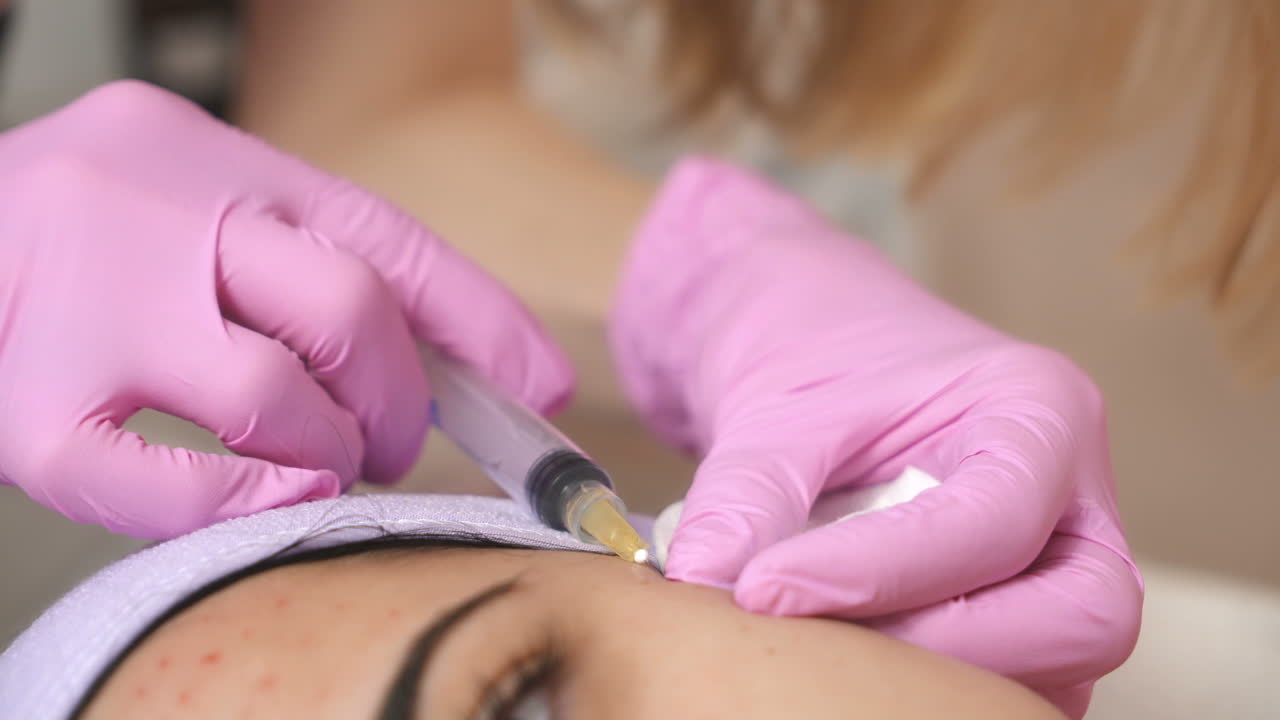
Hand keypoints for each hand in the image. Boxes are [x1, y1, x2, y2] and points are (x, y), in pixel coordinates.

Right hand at [0, 81, 570, 538]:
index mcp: (209, 160)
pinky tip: (265, 490)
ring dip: (323, 449)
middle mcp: (151, 212)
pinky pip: (159, 483)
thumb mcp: (205, 219)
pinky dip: (237, 501)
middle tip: (387, 439)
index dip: (480, 322)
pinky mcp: (25, 406)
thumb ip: (318, 272)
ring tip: (312, 457)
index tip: (541, 388)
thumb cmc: (81, 250)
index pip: (383, 238)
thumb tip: (482, 370)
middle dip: (395, 399)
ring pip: (270, 396)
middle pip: (345, 309)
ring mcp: (86, 307)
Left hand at [611, 157, 1141, 717]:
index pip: (995, 522)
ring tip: (822, 648)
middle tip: (820, 645)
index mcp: (1039, 410)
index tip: (764, 591)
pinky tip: (848, 661)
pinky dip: (936, 687)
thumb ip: (744, 498)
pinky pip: (1019, 681)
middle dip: (952, 650)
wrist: (822, 359)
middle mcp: (1078, 498)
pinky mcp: (1031, 620)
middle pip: (1085, 616)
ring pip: (1061, 668)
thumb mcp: (773, 414)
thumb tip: (706, 585)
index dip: (882, 573)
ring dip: (940, 677)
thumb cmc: (818, 367)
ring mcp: (1067, 567)